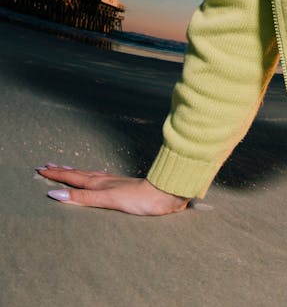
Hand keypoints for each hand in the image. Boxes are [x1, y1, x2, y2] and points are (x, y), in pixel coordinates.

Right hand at [37, 165, 188, 215]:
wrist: (166, 194)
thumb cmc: (139, 199)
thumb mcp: (108, 199)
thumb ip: (83, 197)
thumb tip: (57, 193)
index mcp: (100, 183)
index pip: (73, 178)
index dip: (57, 175)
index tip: (41, 169)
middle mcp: (105, 180)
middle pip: (79, 174)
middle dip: (62, 171)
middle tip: (47, 165)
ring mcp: (114, 182)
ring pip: (90, 175)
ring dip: (75, 172)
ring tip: (66, 167)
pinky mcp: (123, 187)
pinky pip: (100, 179)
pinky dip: (91, 177)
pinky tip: (96, 177)